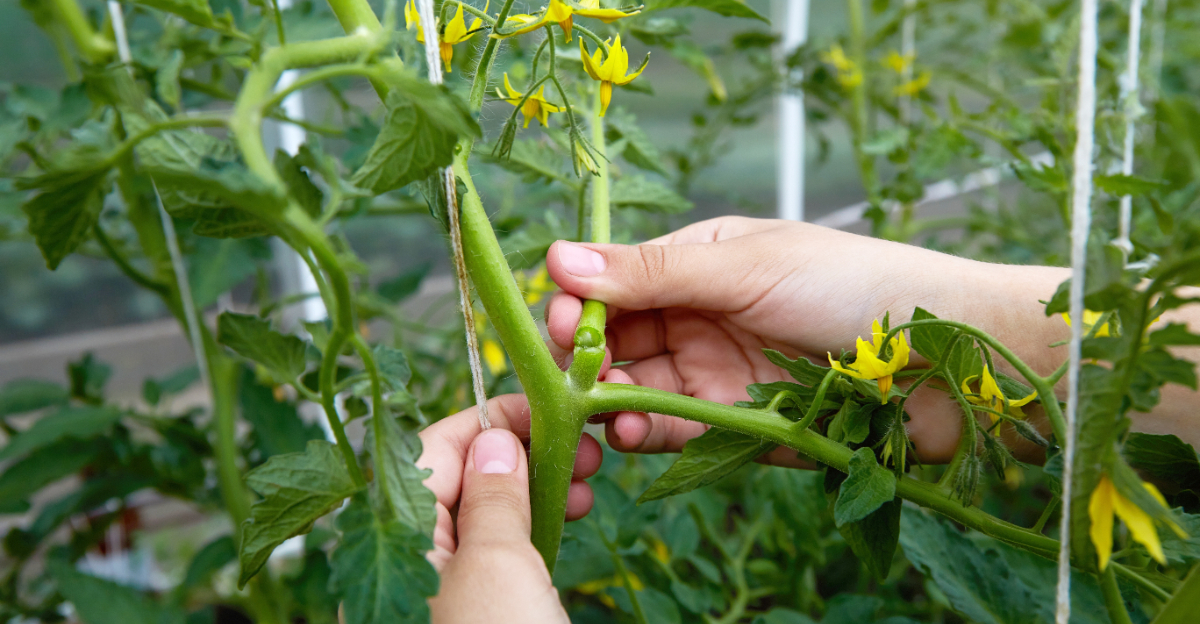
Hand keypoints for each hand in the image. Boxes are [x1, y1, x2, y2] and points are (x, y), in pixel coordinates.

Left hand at [418, 394, 600, 622]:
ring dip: (537, 489)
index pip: (437, 449)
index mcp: (398, 533)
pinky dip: (533, 527)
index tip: (544, 404)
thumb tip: (494, 441)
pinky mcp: (471, 603)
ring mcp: (438, 581)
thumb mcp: (497, 564)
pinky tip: (572, 514)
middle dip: (524, 454)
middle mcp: (410, 553)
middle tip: (581, 446)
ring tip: (586, 481)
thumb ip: (493, 498)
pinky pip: (496, 551)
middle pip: (462, 479)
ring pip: (485, 514)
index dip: (491, 420)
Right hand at [544, 216, 1068, 462]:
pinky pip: (672, 430)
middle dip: (583, 355)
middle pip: (616, 337)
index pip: (616, 279)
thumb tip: (559, 257)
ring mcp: (715, 372)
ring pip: (634, 387)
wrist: (948, 362)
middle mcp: (701, 315)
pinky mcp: (736, 426)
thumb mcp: (748, 267)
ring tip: (594, 409)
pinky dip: (642, 432)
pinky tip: (628, 433)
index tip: (555, 321)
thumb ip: (652, 273)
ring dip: (606, 397)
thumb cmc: (856, 287)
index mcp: (701, 261)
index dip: (578, 300)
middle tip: (567, 374)